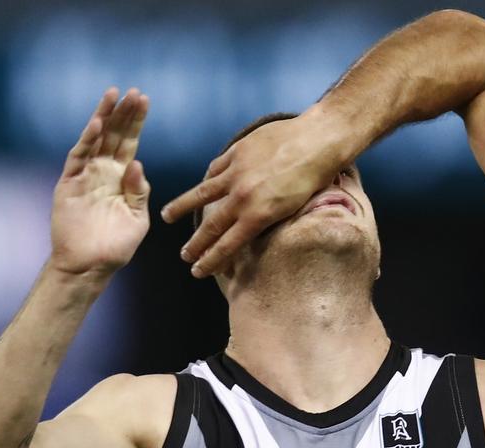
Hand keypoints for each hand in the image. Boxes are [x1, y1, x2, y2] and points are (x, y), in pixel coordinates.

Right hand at [50, 87, 151, 277]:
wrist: (90, 265)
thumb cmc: (115, 246)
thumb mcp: (137, 219)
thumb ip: (139, 192)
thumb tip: (137, 164)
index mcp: (122, 178)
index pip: (130, 143)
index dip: (136, 122)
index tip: (144, 100)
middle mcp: (103, 171)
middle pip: (114, 135)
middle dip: (123, 113)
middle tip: (133, 91)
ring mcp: (85, 175)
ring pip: (95, 139)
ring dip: (104, 117)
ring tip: (113, 95)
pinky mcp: (69, 183)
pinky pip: (78, 157)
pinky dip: (87, 139)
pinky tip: (97, 123)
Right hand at [161, 107, 347, 276]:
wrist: (318, 139)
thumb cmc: (316, 177)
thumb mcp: (294, 209)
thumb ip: (268, 220)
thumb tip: (251, 230)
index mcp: (258, 215)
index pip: (228, 245)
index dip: (211, 261)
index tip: (197, 271)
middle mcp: (242, 197)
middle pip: (211, 226)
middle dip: (196, 244)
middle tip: (184, 256)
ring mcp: (236, 173)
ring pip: (201, 194)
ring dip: (181, 207)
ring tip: (167, 217)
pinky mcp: (237, 153)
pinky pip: (215, 169)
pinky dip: (207, 179)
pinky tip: (200, 185)